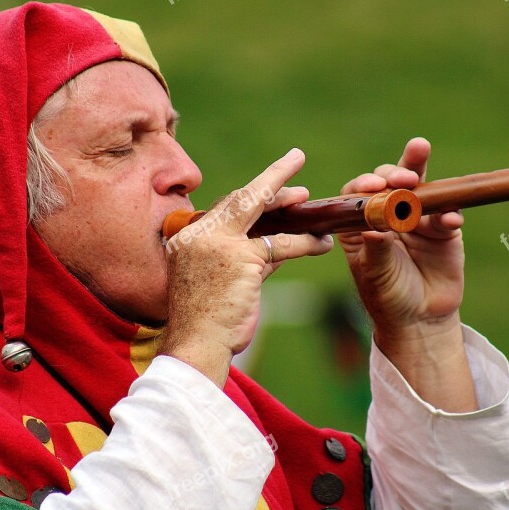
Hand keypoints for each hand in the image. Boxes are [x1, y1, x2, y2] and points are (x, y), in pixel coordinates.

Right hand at [161, 149, 332, 386]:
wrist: (197, 346)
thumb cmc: (206, 322)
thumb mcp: (222, 282)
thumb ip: (247, 258)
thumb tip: (277, 243)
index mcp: (187, 238)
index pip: (224, 209)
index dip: (249, 194)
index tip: (269, 184)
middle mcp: (199, 235)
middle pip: (240, 199)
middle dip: (270, 180)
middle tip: (295, 163)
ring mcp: (218, 244)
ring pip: (262, 213)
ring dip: (291, 205)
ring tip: (312, 199)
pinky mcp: (241, 259)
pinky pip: (281, 244)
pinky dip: (305, 243)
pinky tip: (322, 244)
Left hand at [338, 138, 476, 411]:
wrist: (420, 319)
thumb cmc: (387, 296)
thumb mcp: (375, 275)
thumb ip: (376, 250)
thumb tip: (373, 228)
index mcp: (361, 223)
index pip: (358, 194)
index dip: (364, 184)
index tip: (373, 185)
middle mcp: (387, 214)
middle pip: (390, 182)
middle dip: (395, 171)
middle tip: (403, 174)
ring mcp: (416, 218)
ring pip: (419, 188)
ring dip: (419, 170)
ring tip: (420, 152)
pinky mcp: (443, 229)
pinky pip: (447, 214)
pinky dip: (449, 213)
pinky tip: (450, 219)